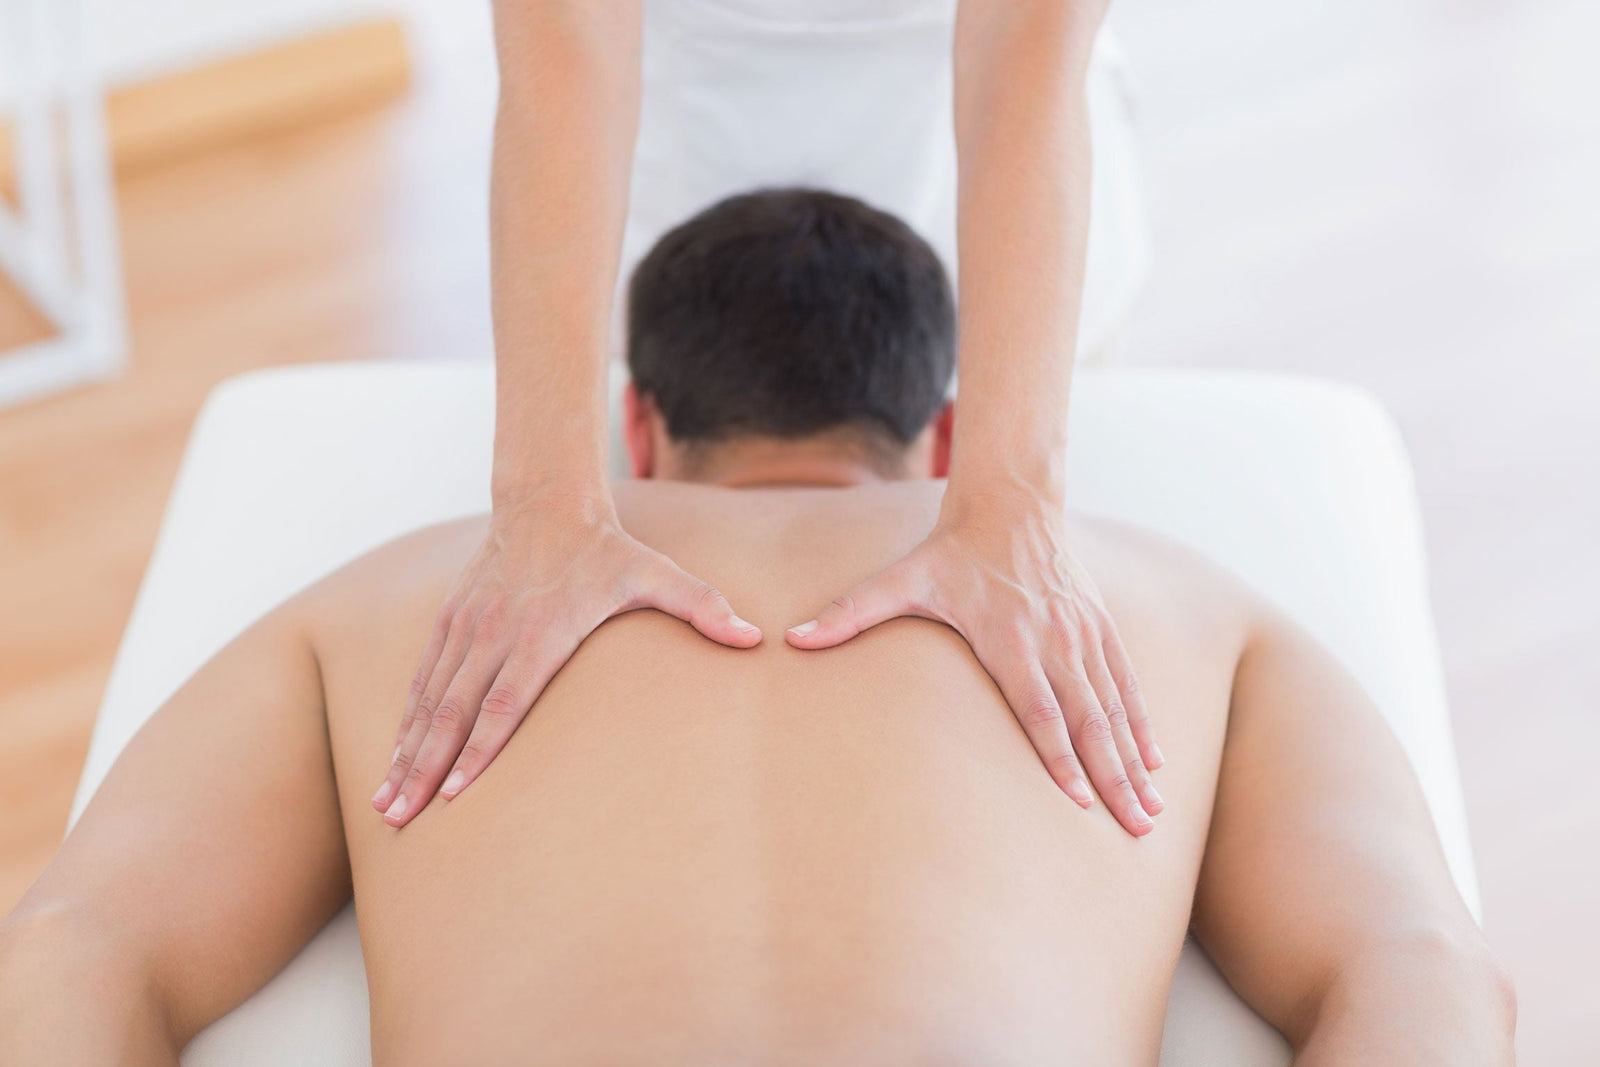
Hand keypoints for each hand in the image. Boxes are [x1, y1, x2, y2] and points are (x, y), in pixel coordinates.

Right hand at [371, 492, 761, 825]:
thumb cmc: (608, 550)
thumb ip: (704, 607)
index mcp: (542, 630)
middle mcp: (495, 631)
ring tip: (386, 804)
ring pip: (429, 700)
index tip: (457, 794)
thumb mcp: (658, 573)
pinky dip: (404, 721)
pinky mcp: (449, 622)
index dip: (480, 749)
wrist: (546, 502)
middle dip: (426, 769)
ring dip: (405, 754)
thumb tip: (754, 638)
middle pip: (454, 711)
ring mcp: (466, 627)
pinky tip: (393, 758)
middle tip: (401, 818)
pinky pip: (422, 679)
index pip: (505, 699)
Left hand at [785, 490, 1163, 835]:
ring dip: (1135, 761)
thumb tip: (793, 639)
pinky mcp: (1099, 626)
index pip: (1039, 711)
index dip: (1059, 759)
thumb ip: (849, 614)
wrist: (1011, 502)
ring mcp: (1083, 635)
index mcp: (1011, 640)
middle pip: (1089, 722)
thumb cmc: (952, 551)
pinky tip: (1157, 760)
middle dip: (1113, 778)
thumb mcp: (899, 580)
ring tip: (1152, 809)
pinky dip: (1142, 723)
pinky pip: (1127, 683)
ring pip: (1115, 708)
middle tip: (1137, 826)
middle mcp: (1055, 642)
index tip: (1078, 802)